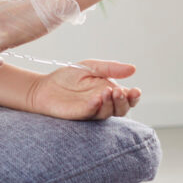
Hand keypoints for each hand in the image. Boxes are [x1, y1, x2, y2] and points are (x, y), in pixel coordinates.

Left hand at [26, 60, 140, 120]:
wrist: (45, 86)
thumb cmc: (69, 77)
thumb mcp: (92, 67)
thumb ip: (111, 68)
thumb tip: (133, 69)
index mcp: (109, 92)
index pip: (127, 98)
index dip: (134, 97)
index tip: (136, 90)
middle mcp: (104, 104)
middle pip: (121, 109)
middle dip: (124, 101)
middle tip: (120, 92)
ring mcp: (92, 111)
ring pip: (108, 113)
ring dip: (111, 103)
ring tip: (108, 92)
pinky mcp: (79, 114)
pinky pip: (90, 113)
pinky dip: (95, 106)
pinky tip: (97, 99)